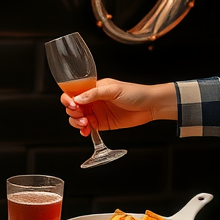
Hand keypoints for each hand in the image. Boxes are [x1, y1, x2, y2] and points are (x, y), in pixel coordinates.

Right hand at [61, 80, 176, 135]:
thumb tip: (78, 98)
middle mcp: (93, 100)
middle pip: (73, 106)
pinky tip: (86, 131)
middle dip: (72, 112)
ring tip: (85, 124)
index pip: (74, 91)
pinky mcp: (102, 123)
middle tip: (81, 115)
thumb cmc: (136, 93)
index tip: (72, 104)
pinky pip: (87, 128)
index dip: (69, 98)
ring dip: (76, 122)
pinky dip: (83, 130)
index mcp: (94, 88)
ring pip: (78, 118)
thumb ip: (95, 94)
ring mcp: (97, 112)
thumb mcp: (114, 90)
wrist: (150, 106)